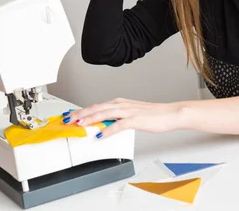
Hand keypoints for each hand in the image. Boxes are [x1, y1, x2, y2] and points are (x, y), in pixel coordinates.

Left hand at [63, 98, 182, 138]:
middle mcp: (121, 105)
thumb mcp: (132, 114)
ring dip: (90, 118)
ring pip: (104, 113)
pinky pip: (118, 125)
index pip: (97, 106)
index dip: (82, 111)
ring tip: (79, 124)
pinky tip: (100, 134)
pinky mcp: (135, 120)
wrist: (170, 113)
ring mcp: (128, 112)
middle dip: (80, 113)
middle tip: (68, 119)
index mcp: (119, 103)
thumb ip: (118, 118)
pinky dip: (107, 130)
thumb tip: (104, 125)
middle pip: (96, 108)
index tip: (71, 115)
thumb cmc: (153, 115)